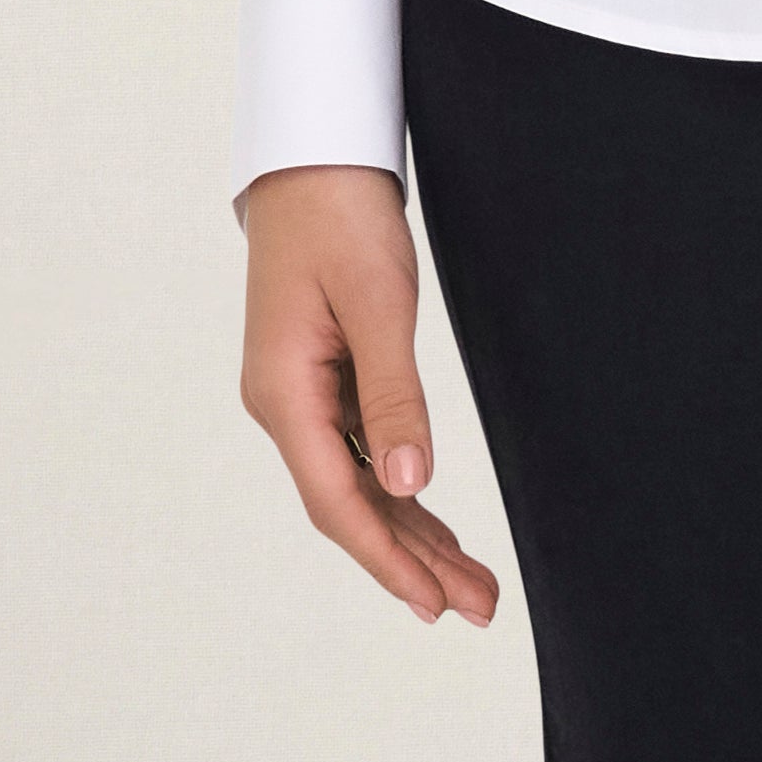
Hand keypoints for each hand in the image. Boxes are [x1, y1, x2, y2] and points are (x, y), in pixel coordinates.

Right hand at [239, 164, 499, 626]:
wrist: (312, 153)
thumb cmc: (340, 215)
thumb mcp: (376, 302)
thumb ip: (393, 394)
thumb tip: (409, 485)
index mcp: (283, 395)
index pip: (337, 501)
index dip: (387, 559)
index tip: (435, 605)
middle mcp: (284, 405)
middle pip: (350, 505)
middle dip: (411, 562)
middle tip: (478, 608)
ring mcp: (301, 393)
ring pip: (359, 482)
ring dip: (411, 532)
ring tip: (470, 582)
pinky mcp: (324, 375)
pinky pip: (363, 448)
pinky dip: (400, 487)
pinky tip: (431, 518)